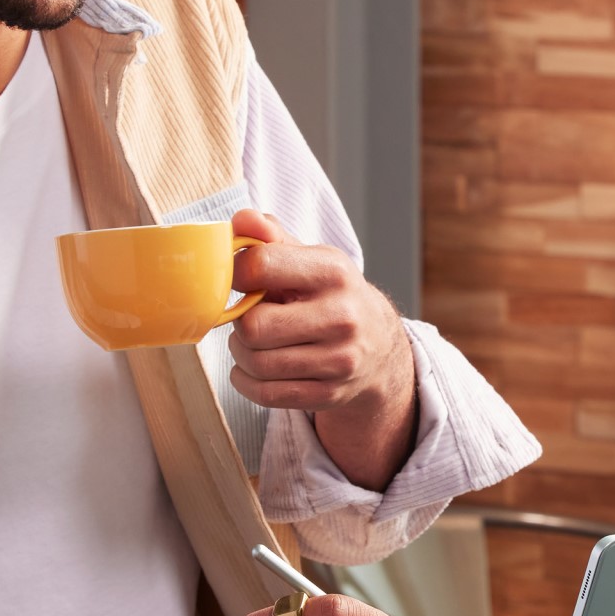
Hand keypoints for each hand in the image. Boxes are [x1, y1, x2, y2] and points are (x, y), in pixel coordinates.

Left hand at [228, 209, 417, 489]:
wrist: (380, 346)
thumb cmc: (331, 296)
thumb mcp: (310, 259)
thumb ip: (271, 238)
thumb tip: (241, 221)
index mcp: (333, 272)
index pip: (260, 266)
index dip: (235, 273)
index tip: (237, 280)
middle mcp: (342, 316)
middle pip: (253, 326)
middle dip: (239, 323)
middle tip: (246, 317)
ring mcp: (339, 360)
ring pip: (255, 362)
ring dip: (240, 353)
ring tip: (251, 342)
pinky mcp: (329, 393)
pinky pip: (265, 394)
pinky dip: (246, 381)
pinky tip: (251, 369)